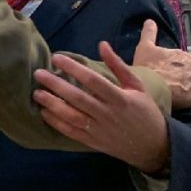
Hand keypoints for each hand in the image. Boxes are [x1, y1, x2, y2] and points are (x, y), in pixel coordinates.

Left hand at [33, 42, 169, 173]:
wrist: (153, 146)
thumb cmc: (145, 112)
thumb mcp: (137, 86)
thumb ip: (118, 65)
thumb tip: (102, 44)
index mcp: (120, 98)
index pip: (93, 81)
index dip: (74, 68)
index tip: (57, 58)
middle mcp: (108, 115)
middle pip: (78, 98)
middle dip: (56, 85)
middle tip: (38, 74)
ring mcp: (99, 130)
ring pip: (72, 117)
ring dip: (53, 105)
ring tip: (37, 93)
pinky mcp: (93, 142)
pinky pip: (72, 132)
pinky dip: (57, 123)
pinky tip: (44, 112)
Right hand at [133, 20, 190, 110]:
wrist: (151, 86)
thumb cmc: (147, 67)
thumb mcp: (145, 47)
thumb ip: (149, 33)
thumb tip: (150, 20)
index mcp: (183, 55)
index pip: (184, 63)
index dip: (175, 70)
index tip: (166, 75)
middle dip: (185, 80)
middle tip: (171, 87)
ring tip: (180, 98)